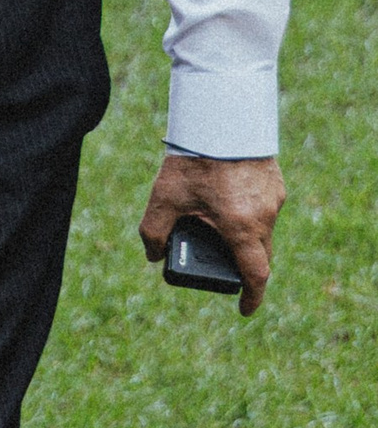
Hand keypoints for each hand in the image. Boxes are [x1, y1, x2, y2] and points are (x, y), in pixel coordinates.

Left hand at [140, 150, 283, 316]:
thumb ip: (153, 233)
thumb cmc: (192, 158)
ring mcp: (273, 198)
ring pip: (263, 231)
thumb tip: (153, 256)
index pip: (255, 275)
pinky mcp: (275, 182)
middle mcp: (264, 216)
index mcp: (241, 227)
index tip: (244, 309)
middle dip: (244, 268)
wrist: (219, 118)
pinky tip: (228, 201)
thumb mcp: (164, 198)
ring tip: (217, 226)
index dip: (251, 297)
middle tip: (222, 267)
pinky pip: (265, 209)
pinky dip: (249, 214)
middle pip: (260, 256)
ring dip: (245, 237)